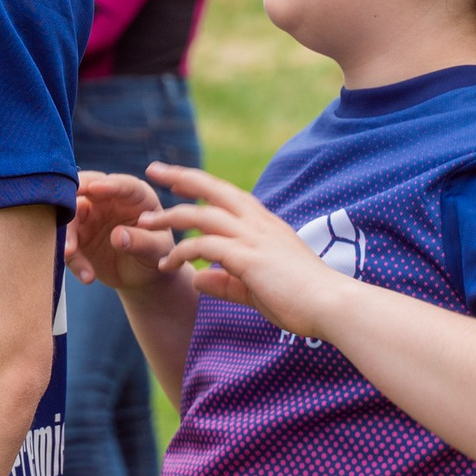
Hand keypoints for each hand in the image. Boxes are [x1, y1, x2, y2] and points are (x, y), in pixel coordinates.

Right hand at [67, 170, 183, 297]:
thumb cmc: (156, 256)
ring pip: (71, 215)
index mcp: (136, 196)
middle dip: (72, 194)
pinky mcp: (78, 234)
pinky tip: (87, 277)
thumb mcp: (156, 250)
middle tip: (59, 203)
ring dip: (67, 233)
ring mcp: (91, 215)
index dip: (109, 184)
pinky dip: (71, 258)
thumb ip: (141, 241)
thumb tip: (118, 235)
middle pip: (87, 188)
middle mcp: (110, 199)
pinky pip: (67, 241)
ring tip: (70, 254)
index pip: (123, 184)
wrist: (142, 276)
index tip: (94, 188)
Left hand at [139, 163, 347, 330]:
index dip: (200, 184)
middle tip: (153, 169)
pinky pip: (203, 246)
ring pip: (201, 215)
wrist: (331, 305)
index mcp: (265, 224)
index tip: (175, 177)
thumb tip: (197, 279)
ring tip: (144, 223)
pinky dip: (181, 252)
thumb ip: (226, 282)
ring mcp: (252, 237)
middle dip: (181, 177)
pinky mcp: (247, 257)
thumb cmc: (301, 299)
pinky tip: (167, 263)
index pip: (227, 194)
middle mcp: (258, 223)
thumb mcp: (256, 288)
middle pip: (212, 189)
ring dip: (169, 217)